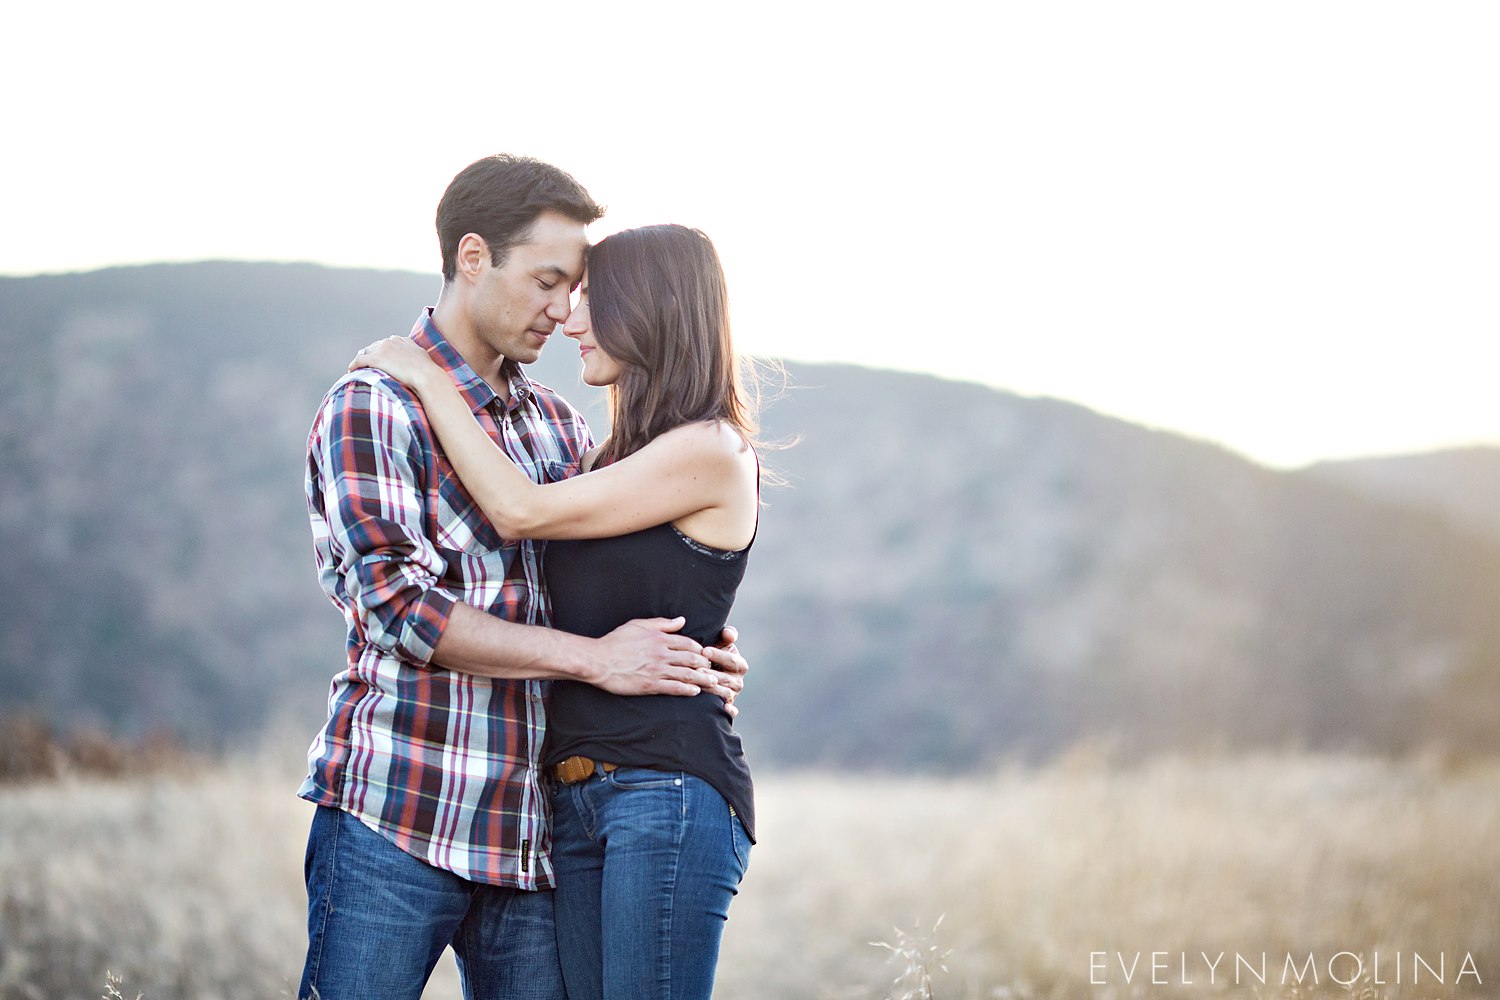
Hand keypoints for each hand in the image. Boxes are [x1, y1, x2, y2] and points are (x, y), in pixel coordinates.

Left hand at [348, 336, 443, 392]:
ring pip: (365, 352)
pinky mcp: (376, 358)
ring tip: (357, 368)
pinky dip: (354, 365)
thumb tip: (417, 357)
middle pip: (374, 346)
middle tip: (365, 365)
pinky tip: (351, 370)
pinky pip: (359, 360)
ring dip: (360, 360)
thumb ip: (416, 353)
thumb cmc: (428, 371)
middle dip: (369, 354)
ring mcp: (383, 349)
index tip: (379, 358)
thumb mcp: (423, 357)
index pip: (386, 343)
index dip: (381, 351)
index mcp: (401, 340)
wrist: (427, 376)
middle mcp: (391, 341)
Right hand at [587, 617, 720, 697]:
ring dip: (703, 679)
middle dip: (705, 664)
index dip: (700, 650)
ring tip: (713, 682)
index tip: (706, 654)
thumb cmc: (615, 642)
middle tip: (714, 669)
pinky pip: (674, 688)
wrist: (598, 661)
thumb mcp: (638, 625)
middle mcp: (661, 654)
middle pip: (692, 659)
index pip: (688, 643)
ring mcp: (657, 670)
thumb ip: (662, 623)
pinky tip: (696, 691)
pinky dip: (687, 690)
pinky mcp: (650, 685)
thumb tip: (681, 620)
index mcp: (659, 639)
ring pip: (687, 674)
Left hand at [703, 625, 747, 717]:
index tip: (704, 650)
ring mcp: (733, 694)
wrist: (711, 673)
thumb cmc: (715, 655)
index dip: (718, 655)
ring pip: (723, 693)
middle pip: (725, 678)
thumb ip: (727, 636)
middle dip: (711, 674)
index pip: (730, 660)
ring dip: (712, 690)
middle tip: (697, 669)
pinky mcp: (727, 706)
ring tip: (698, 685)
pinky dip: (730, 710)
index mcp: (740, 665)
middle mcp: (738, 681)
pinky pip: (731, 710)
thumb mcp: (722, 644)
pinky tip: (725, 708)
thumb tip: (728, 633)